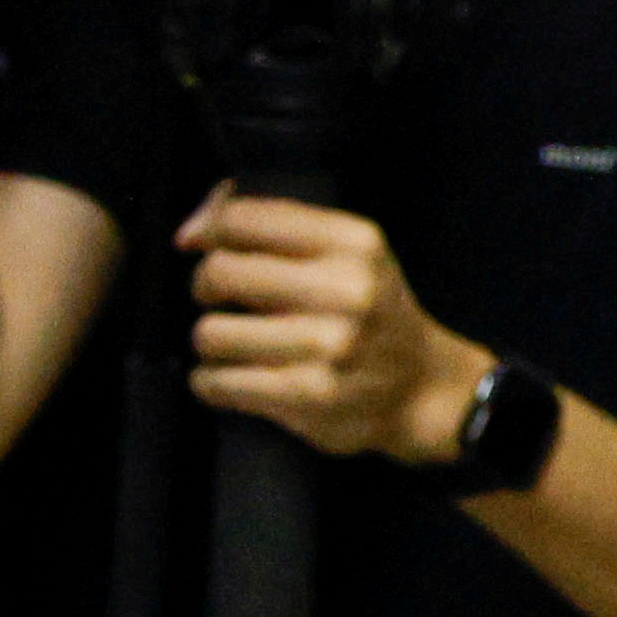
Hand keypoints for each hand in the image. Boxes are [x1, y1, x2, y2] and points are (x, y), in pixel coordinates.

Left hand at [179, 188, 481, 460]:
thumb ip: (280, 222)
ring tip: (229, 343)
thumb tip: (195, 225)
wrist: (421, 389)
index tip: (196, 243)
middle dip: (205, 286)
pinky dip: (210, 381)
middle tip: (218, 298)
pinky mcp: (308, 397)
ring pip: (209, 333)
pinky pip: (217, 382)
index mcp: (353, 243)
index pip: (244, 219)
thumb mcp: (349, 250)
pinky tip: (227, 377)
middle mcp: (346, 291)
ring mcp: (328, 347)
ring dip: (209, 340)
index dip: (206, 228)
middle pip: (219, 272)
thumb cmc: (371, 312)